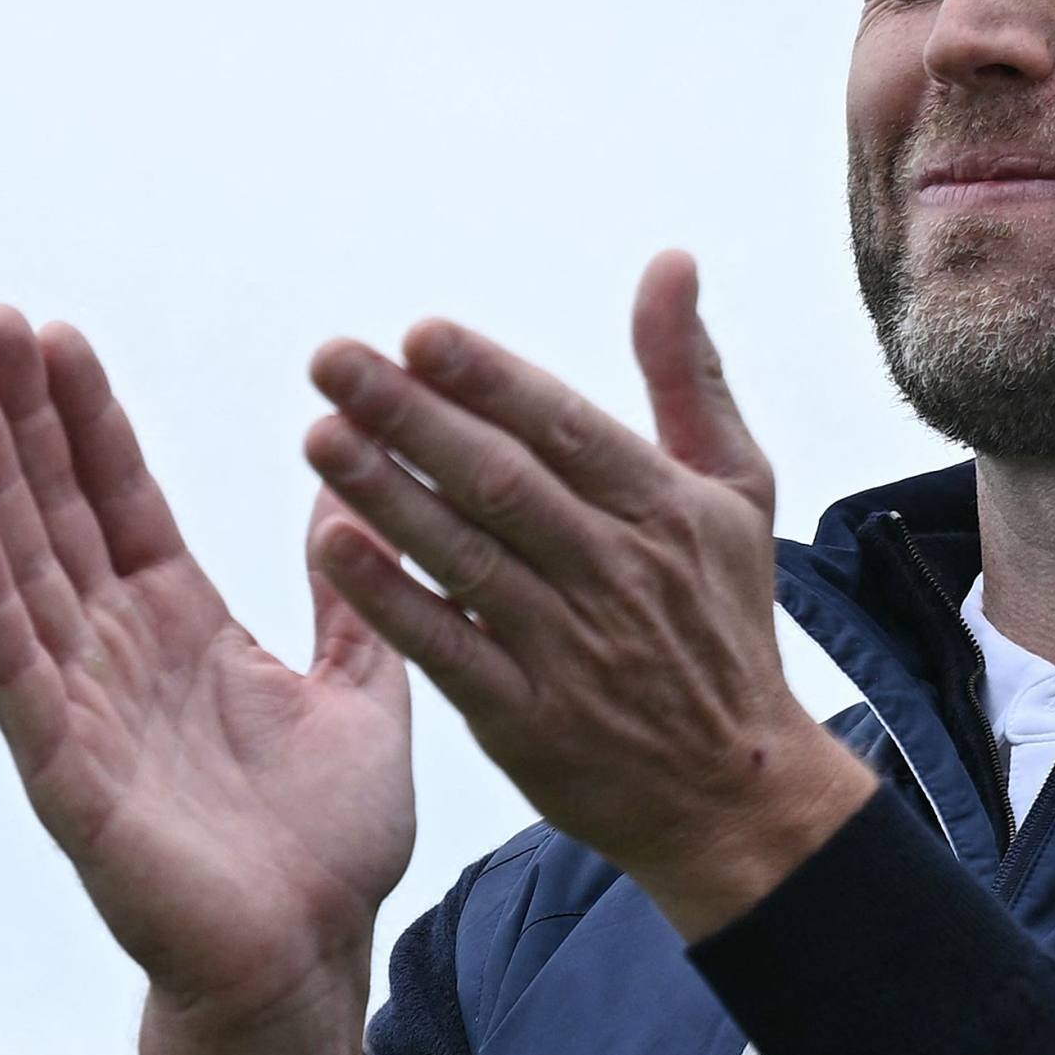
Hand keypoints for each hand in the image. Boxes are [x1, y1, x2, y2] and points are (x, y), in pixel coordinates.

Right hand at [0, 306, 412, 1054]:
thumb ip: (352, 599)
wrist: (309, 962)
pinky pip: (22, 677)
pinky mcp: (70, 775)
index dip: (87, 416)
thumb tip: (356, 498)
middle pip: (56, 513)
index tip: (54, 334)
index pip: (119, 497)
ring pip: (24, 576)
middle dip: (22, 419)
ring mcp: (84, 710)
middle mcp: (117, 654)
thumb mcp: (362, 695)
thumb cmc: (326, 848)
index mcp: (181, 625)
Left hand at [301, 253, 879, 938]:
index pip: (563, 427)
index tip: (416, 334)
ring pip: (468, 558)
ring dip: (387, 494)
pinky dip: (392, 597)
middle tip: (331, 361)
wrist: (735, 791)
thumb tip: (670, 263)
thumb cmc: (722, 623)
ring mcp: (571, 649)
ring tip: (318, 435)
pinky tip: (331, 545)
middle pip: (502, 482)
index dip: (488, 379)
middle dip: (412, 416)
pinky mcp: (528, 721)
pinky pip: (449, 649)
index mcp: (665, 508)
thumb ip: (689, 377)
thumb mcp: (736, 493)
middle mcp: (618, 571)